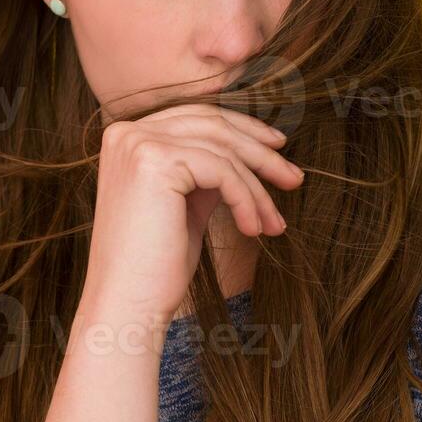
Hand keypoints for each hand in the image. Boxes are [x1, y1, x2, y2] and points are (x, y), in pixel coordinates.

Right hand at [83, 104, 303, 321]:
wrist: (128, 305)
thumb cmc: (156, 265)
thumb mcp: (185, 204)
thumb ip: (206, 171)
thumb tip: (249, 152)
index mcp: (127, 137)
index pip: (197, 117)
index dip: (242, 129)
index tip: (278, 150)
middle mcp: (127, 132)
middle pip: (213, 125)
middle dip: (261, 152)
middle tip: (295, 179)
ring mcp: (138, 143)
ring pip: (222, 149)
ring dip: (259, 185)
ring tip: (276, 222)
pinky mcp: (156, 161)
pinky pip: (222, 172)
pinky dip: (246, 200)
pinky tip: (253, 230)